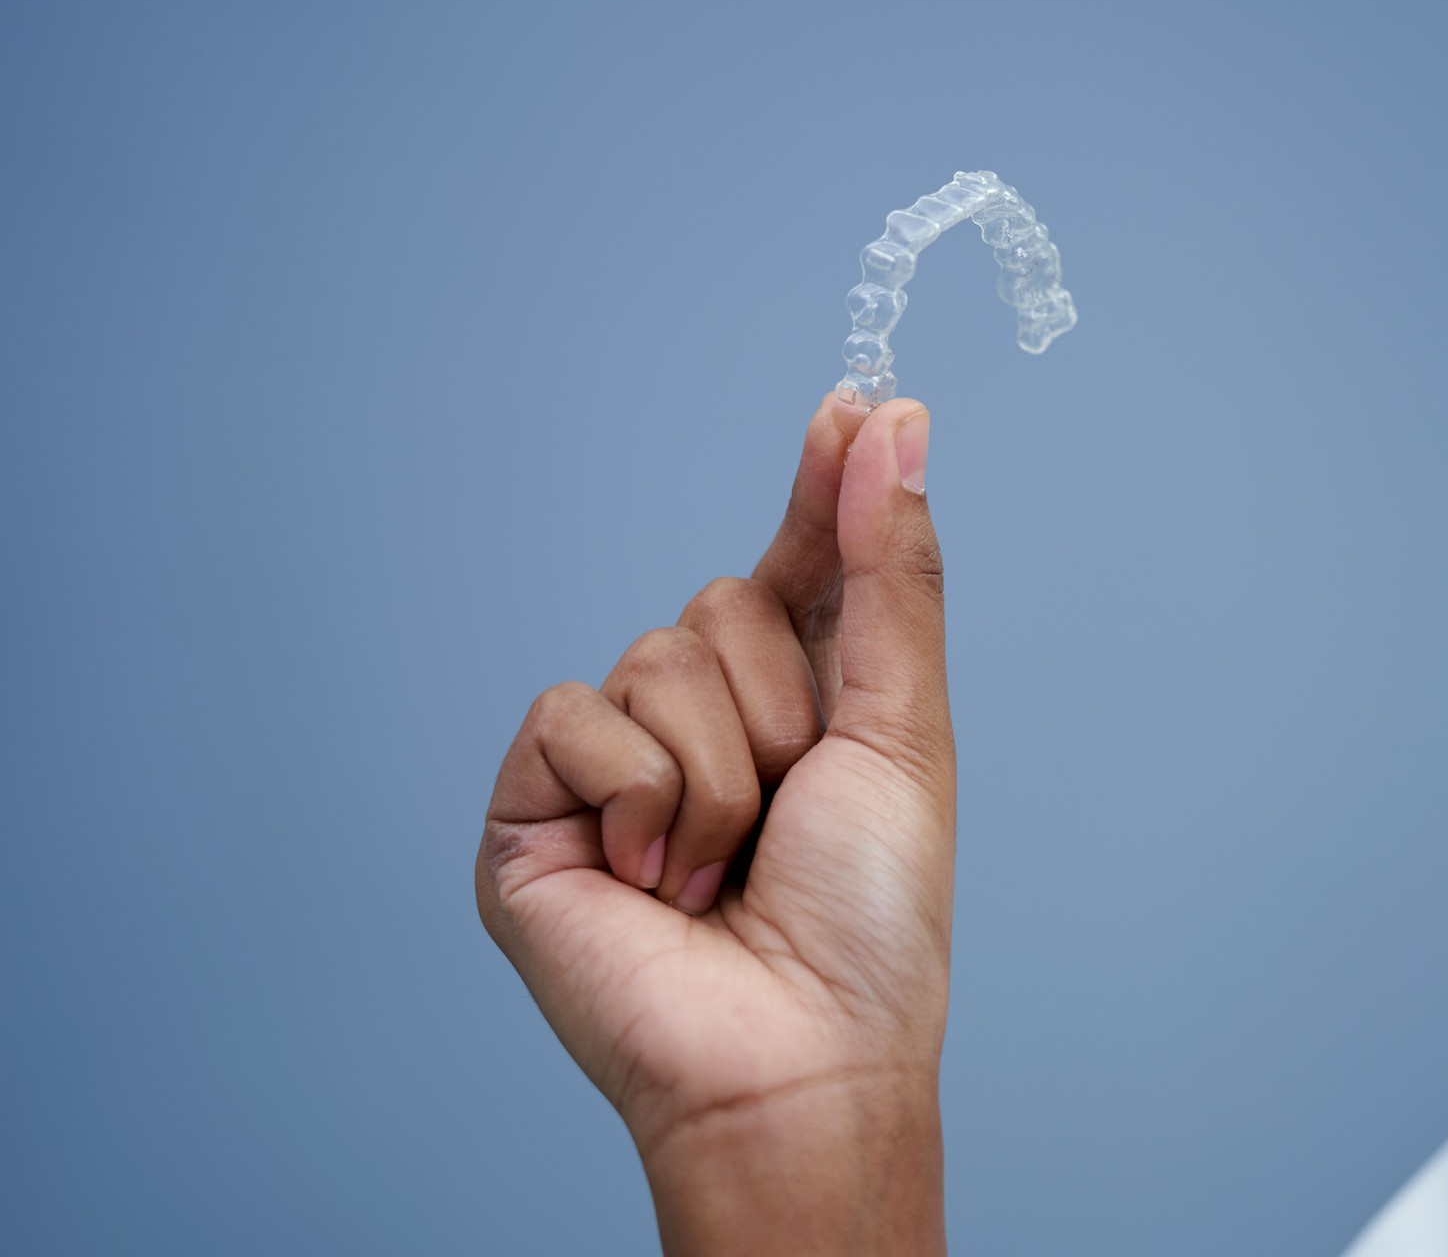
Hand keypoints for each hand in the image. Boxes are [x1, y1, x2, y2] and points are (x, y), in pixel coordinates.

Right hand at [476, 395, 951, 1255]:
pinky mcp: (536, 803)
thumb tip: (889, 423)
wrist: (795, 1055)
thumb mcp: (902, 728)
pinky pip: (574, 716)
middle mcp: (699, 717)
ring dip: (716, 773)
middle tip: (789, 814)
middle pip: (718, 601)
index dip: (821, 487)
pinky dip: (636, 797)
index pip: (796, 563)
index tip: (855, 402)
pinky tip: (651, 883)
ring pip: (652, 656)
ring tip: (723, 870)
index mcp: (798, 698)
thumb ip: (888, 574)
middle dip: (777, 706)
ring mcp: (613, 761)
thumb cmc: (865, 918)